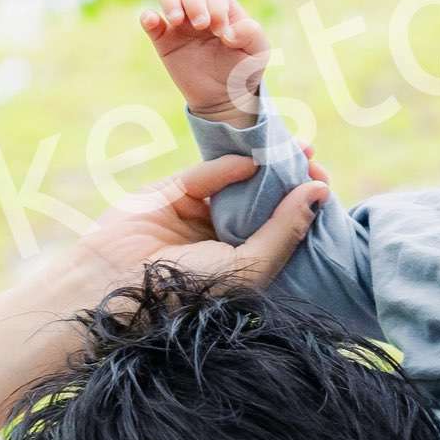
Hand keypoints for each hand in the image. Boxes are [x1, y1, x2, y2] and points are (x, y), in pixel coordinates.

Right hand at [75, 153, 331, 299]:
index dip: (303, 205)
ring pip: (237, 183)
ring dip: (263, 165)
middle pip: (263, 200)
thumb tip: (319, 191)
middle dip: (287, 179)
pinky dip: (226, 166)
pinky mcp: (172, 195)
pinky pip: (205, 176)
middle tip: (312, 158)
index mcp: (246, 264)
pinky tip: (250, 161)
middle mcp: (224, 240)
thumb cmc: (189, 292)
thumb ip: (284, 229)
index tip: (321, 183)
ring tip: (292, 148)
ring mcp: (198, 216)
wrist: (117, 289)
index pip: (281, 227)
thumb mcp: (250, 266)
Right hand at [140, 0, 271, 120]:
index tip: (222, 35)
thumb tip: (229, 31)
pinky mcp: (164, 40)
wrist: (223, 97)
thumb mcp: (258, 53)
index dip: (217, 11)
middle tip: (201, 25)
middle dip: (196, 4)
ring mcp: (181, 25)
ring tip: (176, 20)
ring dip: (171, 2)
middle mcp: (201, 11)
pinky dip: (148, 17)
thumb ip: (252, 34)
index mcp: (224, 10)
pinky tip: (151, 20)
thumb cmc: (242, 70)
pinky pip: (150, 21)